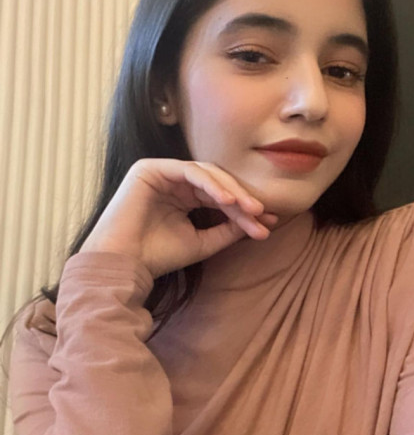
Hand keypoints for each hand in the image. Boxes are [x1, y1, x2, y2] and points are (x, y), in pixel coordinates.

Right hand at [79, 158, 276, 277]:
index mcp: (183, 197)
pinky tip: (226, 200)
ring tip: (250, 210)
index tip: (268, 224)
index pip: (220, 197)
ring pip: (207, 174)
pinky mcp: (150, 168)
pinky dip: (210, 183)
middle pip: (217, 183)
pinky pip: (189, 171)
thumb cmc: (158, 256)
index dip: (244, 209)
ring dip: (231, 191)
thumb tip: (259, 222)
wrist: (123, 266)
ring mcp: (161, 172)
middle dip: (242, 199)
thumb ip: (228, 230)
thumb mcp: (202, 242)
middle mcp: (173, 182)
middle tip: (263, 215)